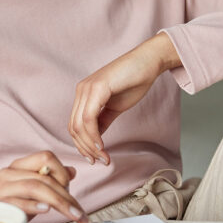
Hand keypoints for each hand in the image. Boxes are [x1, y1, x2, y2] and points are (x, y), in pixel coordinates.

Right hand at [0, 151, 88, 222]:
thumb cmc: (8, 205)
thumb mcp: (31, 191)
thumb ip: (50, 180)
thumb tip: (72, 171)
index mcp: (19, 166)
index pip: (46, 157)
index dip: (62, 172)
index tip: (71, 192)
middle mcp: (9, 172)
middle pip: (44, 177)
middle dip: (66, 196)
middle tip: (79, 213)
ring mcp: (2, 187)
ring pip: (35, 187)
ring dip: (58, 202)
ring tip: (71, 214)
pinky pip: (18, 202)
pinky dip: (34, 205)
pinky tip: (46, 210)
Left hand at [69, 32, 179, 164]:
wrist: (148, 61)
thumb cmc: (134, 81)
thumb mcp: (115, 107)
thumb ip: (103, 121)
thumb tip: (95, 139)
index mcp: (84, 94)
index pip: (74, 125)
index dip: (82, 145)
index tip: (94, 158)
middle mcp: (82, 91)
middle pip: (73, 128)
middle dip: (85, 149)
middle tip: (100, 161)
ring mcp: (87, 88)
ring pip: (79, 125)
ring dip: (90, 146)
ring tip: (104, 157)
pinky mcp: (97, 88)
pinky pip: (89, 118)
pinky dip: (93, 135)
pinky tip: (102, 145)